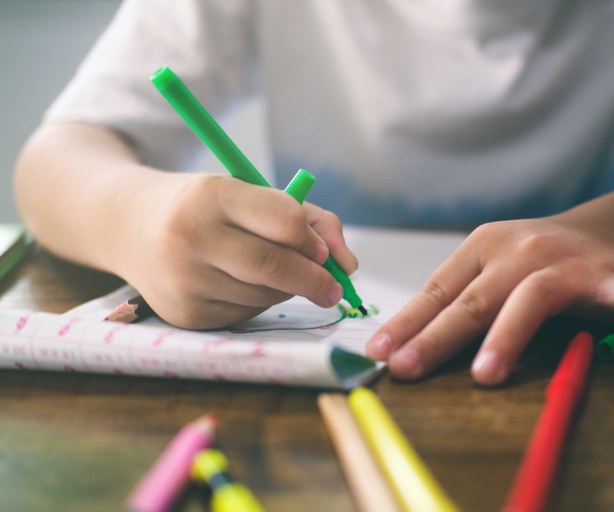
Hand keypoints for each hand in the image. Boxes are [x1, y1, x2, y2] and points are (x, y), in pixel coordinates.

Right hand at [117, 173, 355, 328]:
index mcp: (211, 195)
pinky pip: (245, 313)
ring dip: (284, 288)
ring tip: (268, 270)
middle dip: (313, 279)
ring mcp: (183, 281)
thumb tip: (348, 265)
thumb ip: (308, 218)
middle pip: (274, 267)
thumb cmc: (206, 206)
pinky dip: (257, 302)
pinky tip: (238, 283)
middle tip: (332, 287)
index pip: (284, 221)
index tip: (322, 251)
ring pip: (264, 295)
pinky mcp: (185, 314)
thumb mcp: (248, 193)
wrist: (130, 226)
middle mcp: (190, 238)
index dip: (311, 239)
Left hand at [366, 214, 613, 385]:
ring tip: (486, 374)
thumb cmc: (534, 260)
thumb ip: (455, 299)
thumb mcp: (489, 269)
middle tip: (407, 368)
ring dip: (508, 337)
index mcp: (481, 247)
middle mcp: (517, 250)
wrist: (604, 228)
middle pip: (472, 299)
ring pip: (530, 300)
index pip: (437, 289)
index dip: (408, 321)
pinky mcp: (609, 276)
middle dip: (436, 337)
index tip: (380, 351)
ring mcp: (563, 261)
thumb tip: (400, 343)